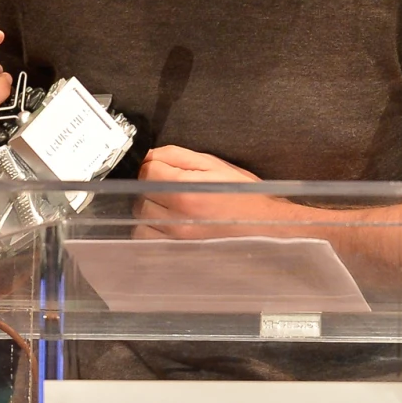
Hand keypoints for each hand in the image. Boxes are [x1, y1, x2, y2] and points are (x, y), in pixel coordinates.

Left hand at [137, 145, 262, 231]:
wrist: (261, 222)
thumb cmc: (241, 192)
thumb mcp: (211, 163)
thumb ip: (175, 155)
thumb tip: (148, 155)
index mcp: (185, 190)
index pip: (145, 171)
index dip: (152, 163)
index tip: (162, 165)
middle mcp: (176, 215)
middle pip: (139, 193)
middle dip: (149, 184)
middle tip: (167, 182)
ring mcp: (174, 235)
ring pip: (140, 215)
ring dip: (148, 205)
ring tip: (167, 201)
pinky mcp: (176, 247)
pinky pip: (145, 236)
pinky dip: (149, 226)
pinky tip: (165, 219)